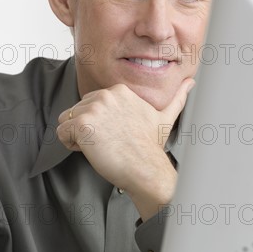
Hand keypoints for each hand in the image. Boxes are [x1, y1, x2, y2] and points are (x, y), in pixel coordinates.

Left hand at [57, 78, 194, 220]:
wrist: (145, 168)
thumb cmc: (151, 147)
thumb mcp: (165, 117)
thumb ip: (177, 98)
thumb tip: (191, 83)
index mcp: (119, 90)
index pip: (90, 104)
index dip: (98, 123)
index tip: (115, 136)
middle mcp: (105, 94)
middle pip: (76, 111)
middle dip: (87, 130)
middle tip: (108, 143)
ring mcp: (93, 108)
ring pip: (66, 121)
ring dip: (77, 138)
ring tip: (100, 147)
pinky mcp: (83, 124)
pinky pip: (61, 133)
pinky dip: (70, 146)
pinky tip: (91, 151)